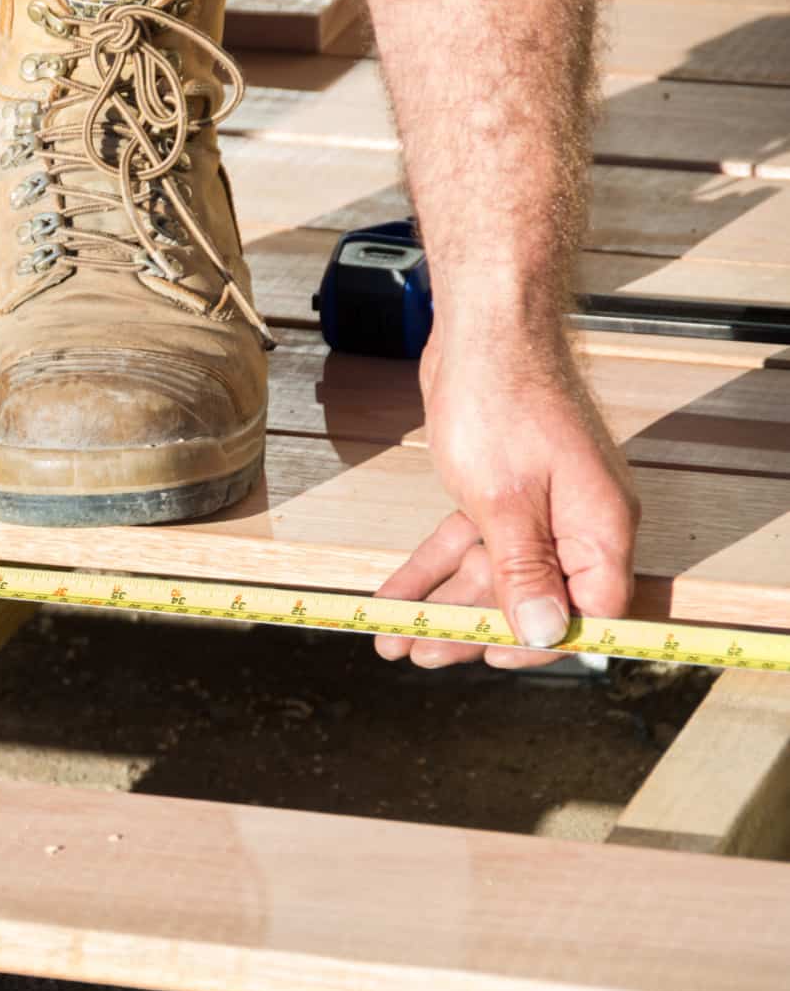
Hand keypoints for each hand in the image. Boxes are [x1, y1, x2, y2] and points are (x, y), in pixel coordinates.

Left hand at [374, 324, 639, 667]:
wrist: (483, 330)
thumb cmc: (501, 401)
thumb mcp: (505, 502)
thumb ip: (525, 572)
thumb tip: (547, 631)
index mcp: (599, 529)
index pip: (588, 611)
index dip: (539, 642)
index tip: (490, 660)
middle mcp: (578, 524)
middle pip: (528, 598)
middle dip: (469, 629)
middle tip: (418, 654)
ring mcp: (541, 509)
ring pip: (491, 575)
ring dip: (441, 606)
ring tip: (391, 639)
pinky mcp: (505, 495)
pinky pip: (470, 544)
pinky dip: (432, 569)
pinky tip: (394, 597)